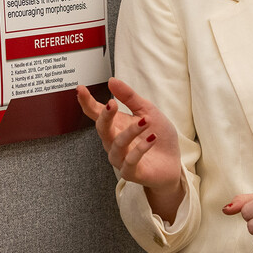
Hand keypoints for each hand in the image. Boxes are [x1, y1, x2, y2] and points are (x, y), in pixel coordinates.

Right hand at [77, 78, 184, 217]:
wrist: (172, 163)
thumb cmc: (157, 135)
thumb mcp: (147, 111)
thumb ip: (129, 97)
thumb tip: (111, 80)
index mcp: (115, 125)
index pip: (96, 113)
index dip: (87, 102)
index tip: (80, 89)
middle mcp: (113, 141)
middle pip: (102, 128)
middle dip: (105, 116)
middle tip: (112, 103)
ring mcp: (120, 158)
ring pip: (117, 144)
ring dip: (131, 132)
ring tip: (146, 122)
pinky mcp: (130, 172)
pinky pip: (131, 160)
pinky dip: (141, 149)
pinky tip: (152, 138)